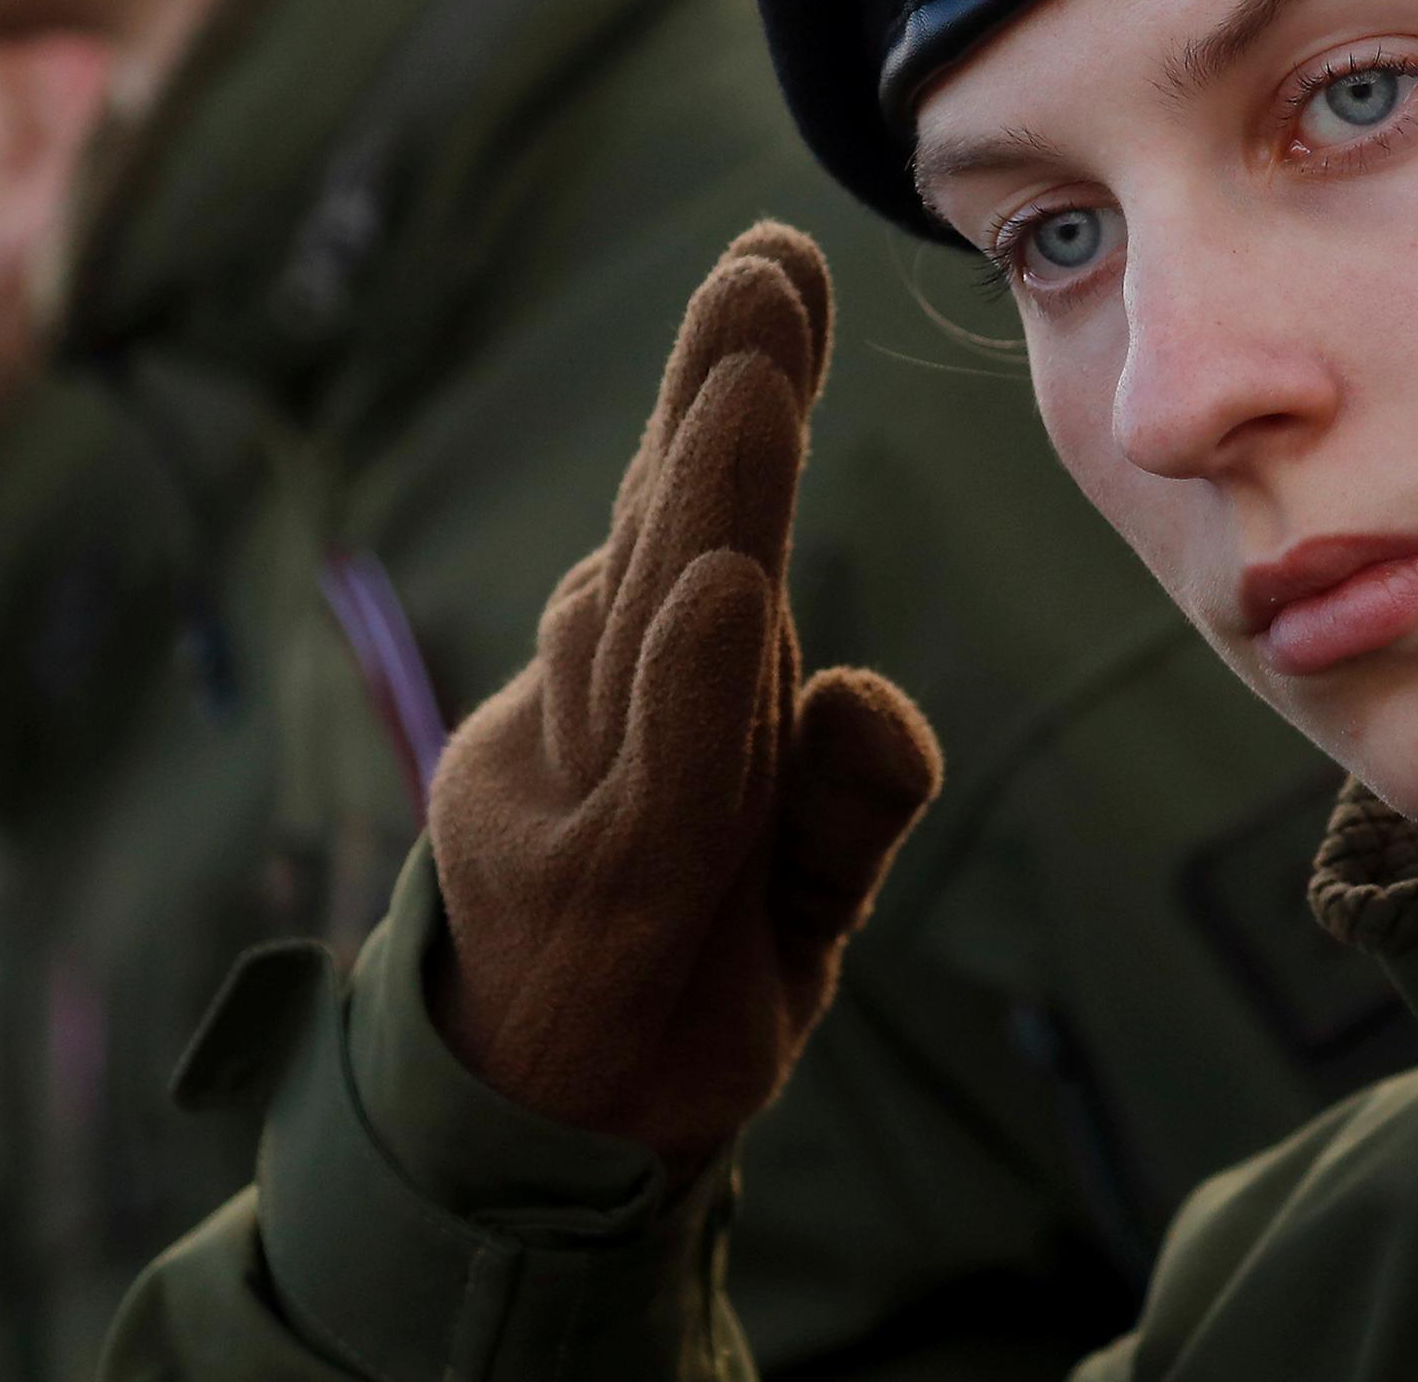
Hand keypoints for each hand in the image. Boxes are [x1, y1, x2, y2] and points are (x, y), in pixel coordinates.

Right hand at [427, 223, 942, 1161]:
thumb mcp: (800, 894)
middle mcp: (595, 717)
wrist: (542, 1162)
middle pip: (669, 529)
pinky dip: (692, 678)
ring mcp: (574, 798)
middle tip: (772, 255)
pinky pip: (657, 773)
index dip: (735, 387)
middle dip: (722, 384)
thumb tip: (874, 688)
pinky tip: (727, 585)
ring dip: (709, 491)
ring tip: (758, 369)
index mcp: (646, 691)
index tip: (783, 262)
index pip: (696, 517)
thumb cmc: (671, 992)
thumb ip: (846, 793)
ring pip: (652, 621)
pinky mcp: (590, 892)